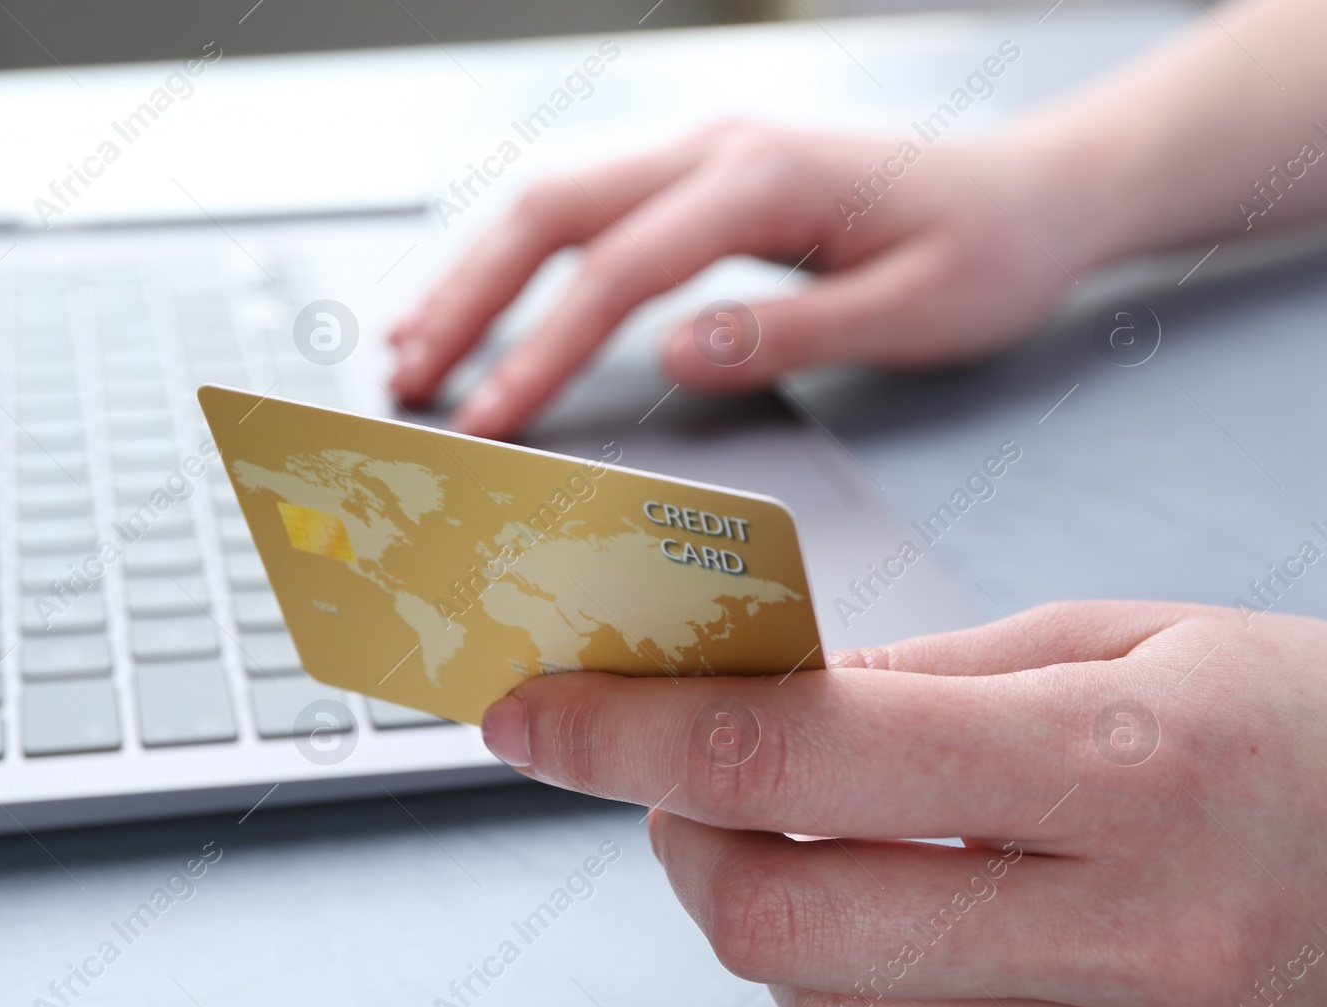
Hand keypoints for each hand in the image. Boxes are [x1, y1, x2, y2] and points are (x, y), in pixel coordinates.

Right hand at [389, 121, 1091, 438]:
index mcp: (766, 179)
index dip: (544, 349)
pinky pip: (587, 211)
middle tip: (407, 377)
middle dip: (468, 298)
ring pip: (554, 202)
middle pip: (554, 213)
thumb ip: (790, 330)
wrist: (1035, 192)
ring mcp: (704, 154)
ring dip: (476, 273)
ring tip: (412, 344)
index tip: (489, 420)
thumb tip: (672, 356)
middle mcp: (718, 149)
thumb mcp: (913, 311)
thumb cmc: (990, 254)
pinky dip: (521, 260)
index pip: (621, 271)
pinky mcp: (702, 177)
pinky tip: (485, 300)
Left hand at [479, 601, 1326, 1006]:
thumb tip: (769, 696)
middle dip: (676, 833)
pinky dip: (848, 1004)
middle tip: (679, 775)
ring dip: (761, 924)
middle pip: (777, 916)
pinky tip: (890, 933)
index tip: (538, 712)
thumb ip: (937, 677)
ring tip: (807, 845)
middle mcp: (1135, 934)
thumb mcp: (1137, 642)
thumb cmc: (1311, 736)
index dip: (628, 730)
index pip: (796, 753)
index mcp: (1130, 766)